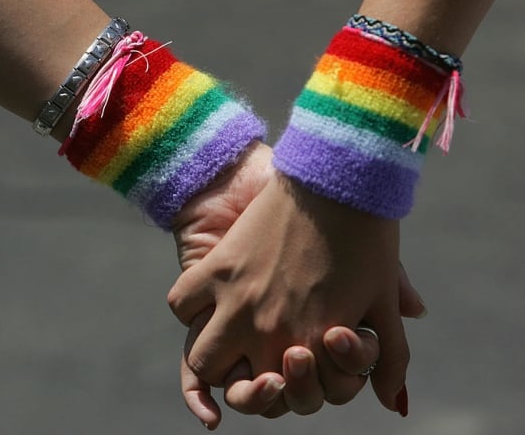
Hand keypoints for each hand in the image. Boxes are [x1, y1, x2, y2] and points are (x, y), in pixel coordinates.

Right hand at [171, 145, 421, 426]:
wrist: (336, 175)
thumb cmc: (368, 237)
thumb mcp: (382, 300)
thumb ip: (389, 357)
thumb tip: (395, 402)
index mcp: (310, 344)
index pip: (278, 398)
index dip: (275, 393)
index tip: (282, 371)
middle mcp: (268, 331)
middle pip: (233, 388)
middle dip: (241, 387)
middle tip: (252, 366)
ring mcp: (236, 301)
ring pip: (201, 358)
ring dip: (211, 358)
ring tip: (225, 342)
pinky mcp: (215, 268)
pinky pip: (183, 304)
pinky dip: (189, 309)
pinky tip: (206, 304)